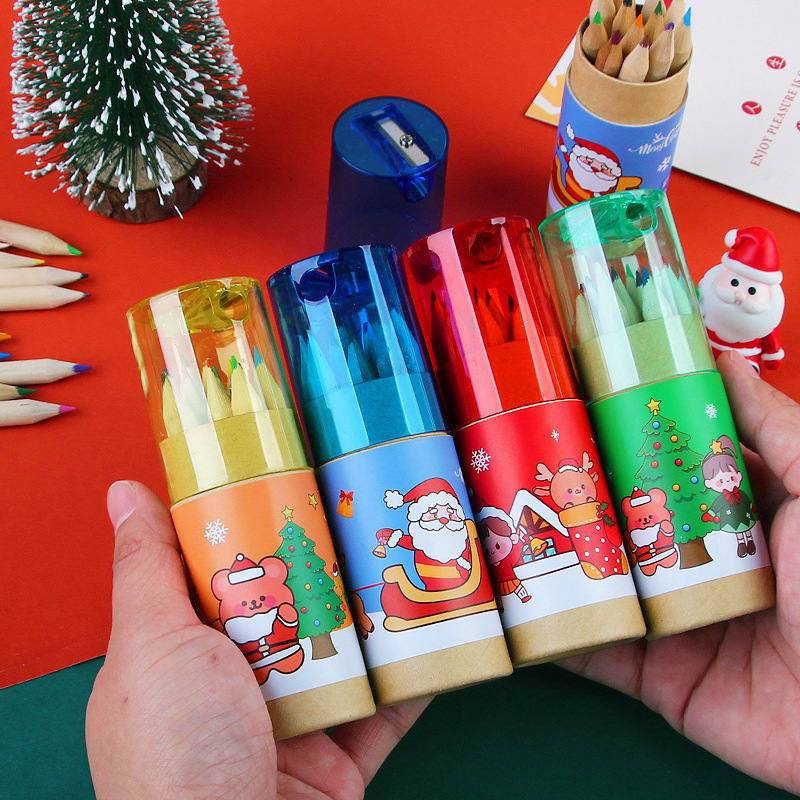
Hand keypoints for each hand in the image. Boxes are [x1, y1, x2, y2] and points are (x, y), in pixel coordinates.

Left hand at [86, 481, 428, 799]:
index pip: (219, 572)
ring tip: (410, 559)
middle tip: (366, 513)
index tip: (291, 477)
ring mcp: (290, 720)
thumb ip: (147, 569)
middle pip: (290, 605)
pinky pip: (385, 704)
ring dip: (377, 612)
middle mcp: (234, 686)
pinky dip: (412, 672)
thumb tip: (125, 491)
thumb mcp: (152, 645)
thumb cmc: (175, 756)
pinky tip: (437, 630)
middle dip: (328, 564)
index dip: (253, 525)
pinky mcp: (339, 754)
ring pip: (343, 649)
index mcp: (182, 654)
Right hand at [560, 350, 799, 792]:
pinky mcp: (656, 674)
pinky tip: (517, 607)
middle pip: (618, 520)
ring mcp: (671, 618)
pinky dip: (553, 633)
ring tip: (502, 527)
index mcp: (735, 515)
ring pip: (596, 580)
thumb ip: (776, 429)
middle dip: (570, 496)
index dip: (617, 437)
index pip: (661, 466)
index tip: (572, 409)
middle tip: (517, 466)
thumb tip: (725, 364)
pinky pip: (593, 649)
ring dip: (550, 559)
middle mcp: (697, 561)